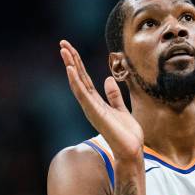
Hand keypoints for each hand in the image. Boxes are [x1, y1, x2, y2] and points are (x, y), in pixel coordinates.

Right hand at [60, 40, 143, 161]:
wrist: (132, 150)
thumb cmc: (127, 134)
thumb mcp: (121, 109)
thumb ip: (113, 96)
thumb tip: (108, 79)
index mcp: (96, 102)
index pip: (85, 79)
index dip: (78, 63)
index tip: (70, 49)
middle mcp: (91, 105)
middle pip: (78, 78)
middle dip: (71, 60)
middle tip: (62, 43)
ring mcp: (91, 109)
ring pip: (78, 84)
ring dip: (71, 67)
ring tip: (64, 51)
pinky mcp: (95, 114)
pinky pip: (83, 95)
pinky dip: (76, 82)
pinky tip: (70, 70)